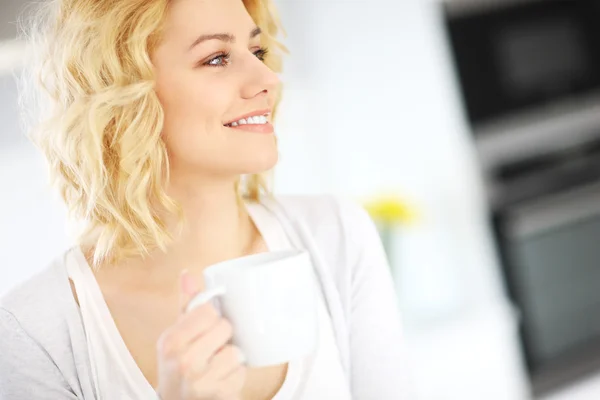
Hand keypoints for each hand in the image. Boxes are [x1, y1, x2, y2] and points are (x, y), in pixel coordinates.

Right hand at [155, 271, 245, 399]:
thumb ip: (186, 305)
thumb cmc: (179, 368)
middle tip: (211, 347)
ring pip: (235, 350)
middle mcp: (184, 361)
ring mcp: (203, 381)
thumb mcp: (176, 337)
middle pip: (224, 327)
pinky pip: (242, 371)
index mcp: (171, 342)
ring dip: (230, 356)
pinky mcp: (221, 394)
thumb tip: (187, 274)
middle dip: (222, 336)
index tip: (205, 327)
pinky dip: (236, 373)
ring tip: (216, 363)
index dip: (211, 317)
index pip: (208, 311)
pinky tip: (222, 377)